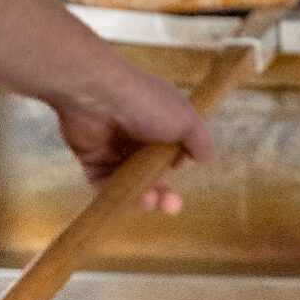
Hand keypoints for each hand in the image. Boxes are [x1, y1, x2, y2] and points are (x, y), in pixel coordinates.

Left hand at [53, 63, 213, 212]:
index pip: (169, 151)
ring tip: (148, 200)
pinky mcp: (92, 158)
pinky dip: (115, 195)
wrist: (98, 95)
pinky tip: (125, 198)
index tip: (177, 167)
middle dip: (163, 192)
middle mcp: (136, 134)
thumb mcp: (184, 117)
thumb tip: (207, 157)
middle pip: (151, 172)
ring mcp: (113, 147)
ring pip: (131, 182)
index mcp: (158, 121)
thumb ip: (198, 139)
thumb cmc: (146, 103)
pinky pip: (105, 184)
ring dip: (143, 197)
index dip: (175, 164)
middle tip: (169, 205)